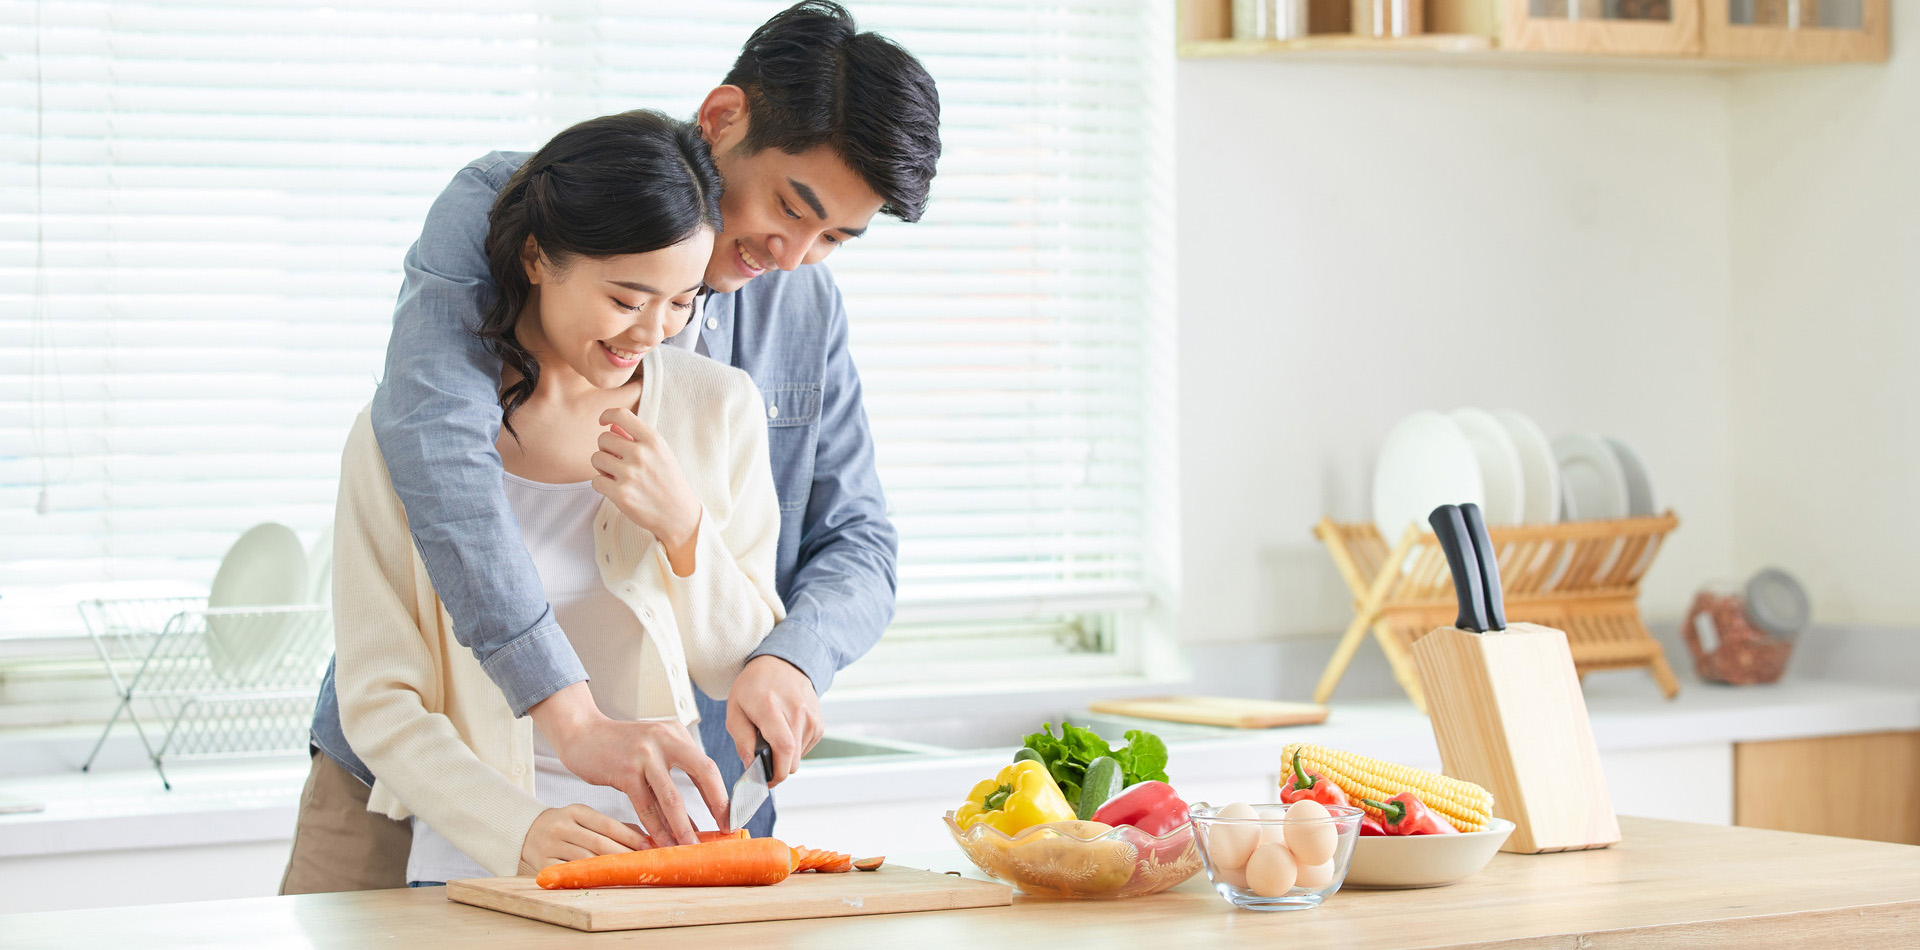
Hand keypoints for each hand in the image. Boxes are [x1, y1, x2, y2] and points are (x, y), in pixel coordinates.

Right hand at [519, 803, 646, 872]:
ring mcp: (550, 845)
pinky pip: (569, 872)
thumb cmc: (567, 826)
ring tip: (627, 874)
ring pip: (585, 860)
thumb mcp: (586, 818)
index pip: (608, 825)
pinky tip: (602, 881)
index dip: (630, 838)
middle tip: (644, 864)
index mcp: (576, 811)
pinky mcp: (543, 864)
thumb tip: (647, 838)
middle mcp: (561, 826)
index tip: (649, 848)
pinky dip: (587, 877)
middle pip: (599, 844)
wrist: (527, 831)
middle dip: (624, 855)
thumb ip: (615, 826)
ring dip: (608, 868)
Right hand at [529, 682, 730, 843]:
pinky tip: (662, 843)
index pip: (708, 765)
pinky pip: (645, 806)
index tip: (730, 817)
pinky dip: (655, 828)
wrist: (583, 734)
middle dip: (717, 804)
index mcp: (676, 733)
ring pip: (671, 797)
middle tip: (724, 830)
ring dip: (683, 826)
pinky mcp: (625, 771)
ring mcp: (644, 754)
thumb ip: (676, 765)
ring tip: (692, 846)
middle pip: (702, 773)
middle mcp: (665, 739)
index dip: (721, 793)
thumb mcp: (654, 744)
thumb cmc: (621, 746)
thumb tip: (703, 803)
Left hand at [592, 408, 701, 572]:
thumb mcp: (660, 454)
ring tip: (617, 475)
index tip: (603, 422)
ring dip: (602, 467)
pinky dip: (602, 485)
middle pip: (603, 438)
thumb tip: (610, 426)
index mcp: (653, 440)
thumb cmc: (668, 481)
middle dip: (606, 449)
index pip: (620, 414)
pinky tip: (615, 488)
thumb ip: (636, 438)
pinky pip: (595, 481)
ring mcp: (630, 474)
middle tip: (617, 460)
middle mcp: (641, 454)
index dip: (606, 415)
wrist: (679, 514)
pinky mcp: (621, 494)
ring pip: (596, 458)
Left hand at [725, 656, 823, 786]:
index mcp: (771, 707)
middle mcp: (796, 711)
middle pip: (792, 760)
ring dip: (784, 757)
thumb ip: (742, 740)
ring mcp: (811, 717)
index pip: (783, 748)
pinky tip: (784, 732)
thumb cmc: (754, 687)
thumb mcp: (735, 710)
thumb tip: (751, 767)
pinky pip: (805, 749)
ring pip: (799, 758)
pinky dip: (793, 749)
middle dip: (776, 769)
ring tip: (772, 737)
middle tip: (761, 761)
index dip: (776, 772)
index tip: (765, 781)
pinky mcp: (819, 723)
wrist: (781, 664)